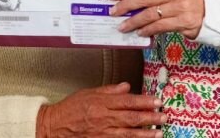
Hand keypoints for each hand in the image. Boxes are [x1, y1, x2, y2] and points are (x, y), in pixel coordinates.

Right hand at [36, 82, 163, 137]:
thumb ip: (109, 90)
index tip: (157, 101)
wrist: (55, 125)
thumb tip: (127, 86)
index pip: (127, 101)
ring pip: (129, 133)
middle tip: (164, 116)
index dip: (144, 101)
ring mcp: (103, 132)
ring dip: (146, 133)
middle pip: (131, 118)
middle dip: (150, 117)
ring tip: (159, 132)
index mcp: (101, 102)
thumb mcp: (88, 92)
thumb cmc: (70, 108)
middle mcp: (103, 117)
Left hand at [110, 0, 204, 38]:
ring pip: (150, 14)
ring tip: (123, 26)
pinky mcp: (184, 21)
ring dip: (133, 21)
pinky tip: (139, 32)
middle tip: (113, 12)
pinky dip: (147, 30)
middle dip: (125, 6)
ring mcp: (181, 6)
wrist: (212, 10)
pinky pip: (160, 26)